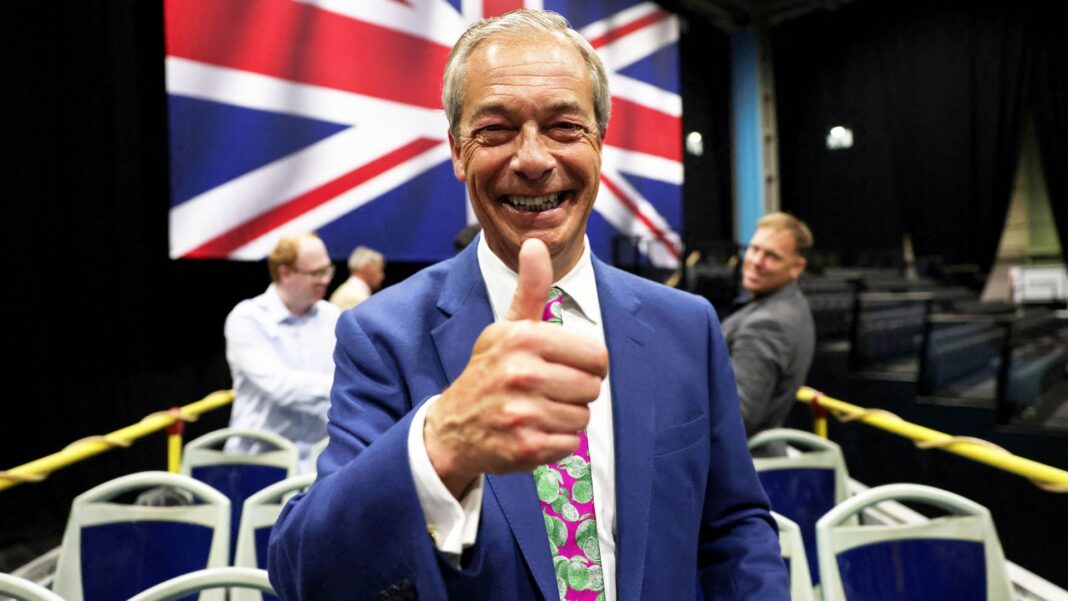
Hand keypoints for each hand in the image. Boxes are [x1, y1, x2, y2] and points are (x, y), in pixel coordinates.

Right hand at [424, 238, 608, 497]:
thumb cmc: (489, 371)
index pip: (597, 355)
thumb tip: (535, 243)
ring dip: (566, 418)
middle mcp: (521, 373)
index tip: (565, 366)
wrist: (452, 427)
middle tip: (547, 391)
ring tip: (538, 411)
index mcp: (523, 338)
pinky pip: (570, 444)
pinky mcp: (525, 447)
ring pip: (583, 418)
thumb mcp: (507, 327)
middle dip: (576, 392)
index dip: (588, 364)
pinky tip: (533, 431)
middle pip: (592, 388)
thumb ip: (530, 288)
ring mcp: (522, 412)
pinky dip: (557, 443)